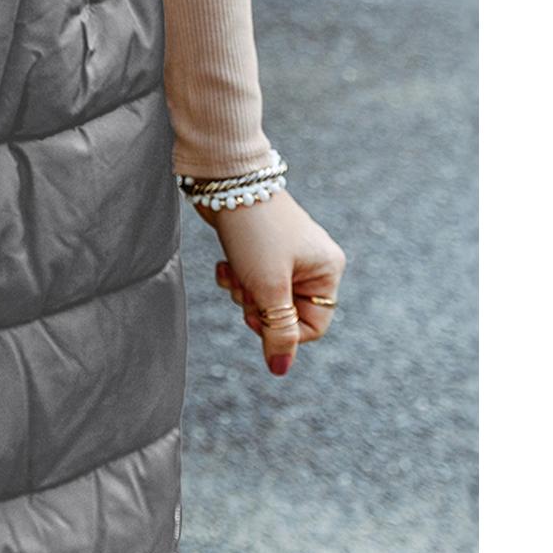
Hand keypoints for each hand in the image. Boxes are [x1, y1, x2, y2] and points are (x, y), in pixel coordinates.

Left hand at [194, 188, 345, 376]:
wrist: (225, 183)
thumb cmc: (254, 233)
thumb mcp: (268, 287)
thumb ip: (277, 331)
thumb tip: (279, 369)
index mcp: (327, 270)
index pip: (312, 326)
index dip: (281, 330)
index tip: (257, 317)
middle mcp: (312, 263)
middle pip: (285, 313)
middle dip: (258, 307)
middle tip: (245, 289)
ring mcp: (286, 255)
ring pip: (264, 298)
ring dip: (243, 292)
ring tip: (235, 271)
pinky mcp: (261, 248)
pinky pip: (250, 280)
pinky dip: (236, 277)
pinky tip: (225, 264)